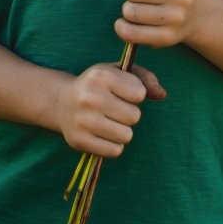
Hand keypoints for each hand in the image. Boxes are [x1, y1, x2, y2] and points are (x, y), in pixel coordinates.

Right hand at [52, 61, 167, 158]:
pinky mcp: (79, 140)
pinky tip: (102, 133)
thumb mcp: (118, 73)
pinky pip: (115, 151)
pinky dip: (113, 145)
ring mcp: (83, 120)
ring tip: (109, 121)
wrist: (60, 102)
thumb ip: (144, 79)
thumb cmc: (97, 86)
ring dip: (122, 130)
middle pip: (134, 116)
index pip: (139, 93)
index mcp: (101, 76)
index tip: (122, 92)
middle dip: (129, 114)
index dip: (135, 94)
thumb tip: (162, 94)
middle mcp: (90, 97)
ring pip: (126, 136)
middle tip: (114, 109)